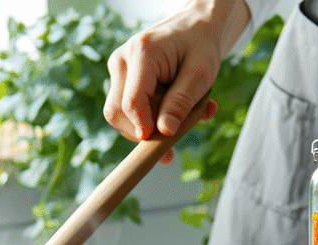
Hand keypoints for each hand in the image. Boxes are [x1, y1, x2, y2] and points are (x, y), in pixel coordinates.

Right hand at [104, 1, 243, 161]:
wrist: (195, 28)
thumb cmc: (200, 47)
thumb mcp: (200, 74)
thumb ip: (181, 102)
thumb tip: (163, 132)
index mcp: (142, 52)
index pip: (131, 102)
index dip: (142, 128)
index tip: (158, 144)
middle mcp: (122, 60)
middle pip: (116, 111)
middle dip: (142, 131)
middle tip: (173, 138)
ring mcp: (118, 69)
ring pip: (118, 114)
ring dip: (146, 125)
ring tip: (177, 119)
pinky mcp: (121, 78)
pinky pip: (126, 109)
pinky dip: (146, 119)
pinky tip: (169, 116)